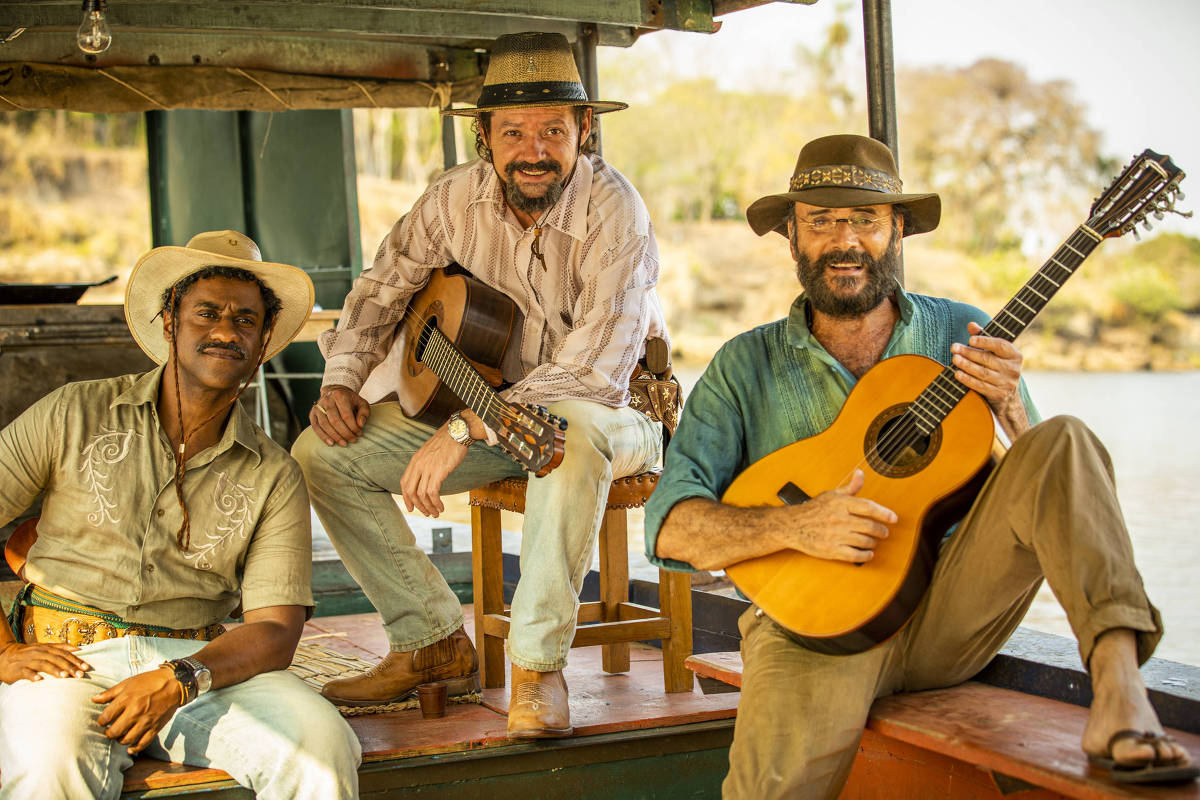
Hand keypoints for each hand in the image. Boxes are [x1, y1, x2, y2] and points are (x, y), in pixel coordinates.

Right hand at [0, 641, 90, 683]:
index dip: (75, 660)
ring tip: (65, 677)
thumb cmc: (28, 653)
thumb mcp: (43, 647)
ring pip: (43, 664)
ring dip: (54, 670)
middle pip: (56, 658)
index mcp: (46, 648)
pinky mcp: (17, 669)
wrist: (4, 655)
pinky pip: (25, 672)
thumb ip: (60, 647)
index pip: (64, 653)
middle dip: (69, 667)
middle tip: (80, 675)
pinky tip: (39, 680)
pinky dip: (32, 675)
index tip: (86, 667)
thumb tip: (78, 649)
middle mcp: (38, 652)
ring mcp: (28, 660)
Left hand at [93, 667, 181, 754]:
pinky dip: (135, 748)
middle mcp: (135, 712)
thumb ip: (110, 693)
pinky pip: (143, 743)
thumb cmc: (150, 681)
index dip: (101, 721)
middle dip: (109, 733)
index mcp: (126, 699)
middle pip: (114, 731)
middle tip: (110, 730)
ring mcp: (145, 721)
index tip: (103, 721)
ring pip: (127, 739)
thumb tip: (94, 700)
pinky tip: (130, 747)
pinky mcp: (155, 727)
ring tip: (121, 735)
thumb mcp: (128, 682)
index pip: (106, 717)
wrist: (175, 683)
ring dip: (120, 740)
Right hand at [310, 385, 369, 445]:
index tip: (359, 433)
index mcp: (340, 395)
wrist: (334, 392)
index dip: (353, 427)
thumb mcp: (361, 403)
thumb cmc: (350, 400)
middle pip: (335, 421)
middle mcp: (327, 400)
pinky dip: (323, 436)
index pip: (346, 415)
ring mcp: (318, 407)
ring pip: (324, 424)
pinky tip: (331, 443)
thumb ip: (364, 413)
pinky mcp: (312, 413)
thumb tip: (360, 424)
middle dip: (345, 433)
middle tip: (352, 440)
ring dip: (335, 436)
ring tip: (344, 443)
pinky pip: (316, 427)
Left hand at [399, 423, 469, 516]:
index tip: (411, 508)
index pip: (404, 483)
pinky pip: (432, 493)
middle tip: (426, 513)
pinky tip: (441, 507)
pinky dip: (436, 503)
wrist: (458, 432)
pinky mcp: (438, 471)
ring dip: (429, 507)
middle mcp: (418, 465)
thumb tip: (428, 477)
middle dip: (418, 506)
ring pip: (421, 495)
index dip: (406, 498)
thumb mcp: (431, 452)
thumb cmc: (448, 442)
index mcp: (415, 460)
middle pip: (411, 492)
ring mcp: (427, 468)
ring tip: (436, 513)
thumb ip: (426, 464)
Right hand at [784, 470, 896, 562]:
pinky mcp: (832, 550)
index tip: (893, 518)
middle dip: (881, 531)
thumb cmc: (814, 509)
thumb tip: (860, 473)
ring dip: (873, 543)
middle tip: (884, 532)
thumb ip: (850, 487)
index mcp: (840, 503)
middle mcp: (839, 519)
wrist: (793, 526)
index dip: (884, 513)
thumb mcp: (831, 494)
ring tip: (873, 541)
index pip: (868, 507)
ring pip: (865, 541)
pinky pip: (855, 555)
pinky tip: (867, 553)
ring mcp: (836, 536)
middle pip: (870, 526)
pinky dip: (865, 555)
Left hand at [951, 322, 1028, 437]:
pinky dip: (968, 380)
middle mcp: (1013, 369)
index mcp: (1015, 355)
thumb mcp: (994, 352)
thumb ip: (983, 337)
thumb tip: (971, 325)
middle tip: (954, 347)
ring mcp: (1006, 383)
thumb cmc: (997, 366)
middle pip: (988, 359)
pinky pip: (980, 386)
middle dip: (969, 353)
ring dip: (966, 365)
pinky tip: (957, 374)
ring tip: (954, 359)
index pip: (1000, 346)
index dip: (985, 342)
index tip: (970, 339)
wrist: (1008, 396)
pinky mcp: (998, 394)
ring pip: (983, 372)